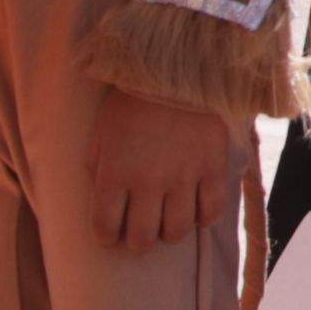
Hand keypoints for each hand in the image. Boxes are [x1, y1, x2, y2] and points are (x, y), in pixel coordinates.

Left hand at [88, 82, 255, 255]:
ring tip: (166, 219)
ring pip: (175, 232)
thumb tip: (100, 194)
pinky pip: (210, 213)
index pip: (105, 228)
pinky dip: (201, 218)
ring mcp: (183, 177)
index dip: (106, 237)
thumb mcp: (103, 130)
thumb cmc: (133, 100)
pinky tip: (195, 208)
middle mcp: (147, 181)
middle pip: (141, 238)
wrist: (178, 68)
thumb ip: (98, 165)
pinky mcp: (212, 169)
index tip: (111, 233)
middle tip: (139, 230)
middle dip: (136, 240)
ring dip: (168, 231)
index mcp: (114, 172)